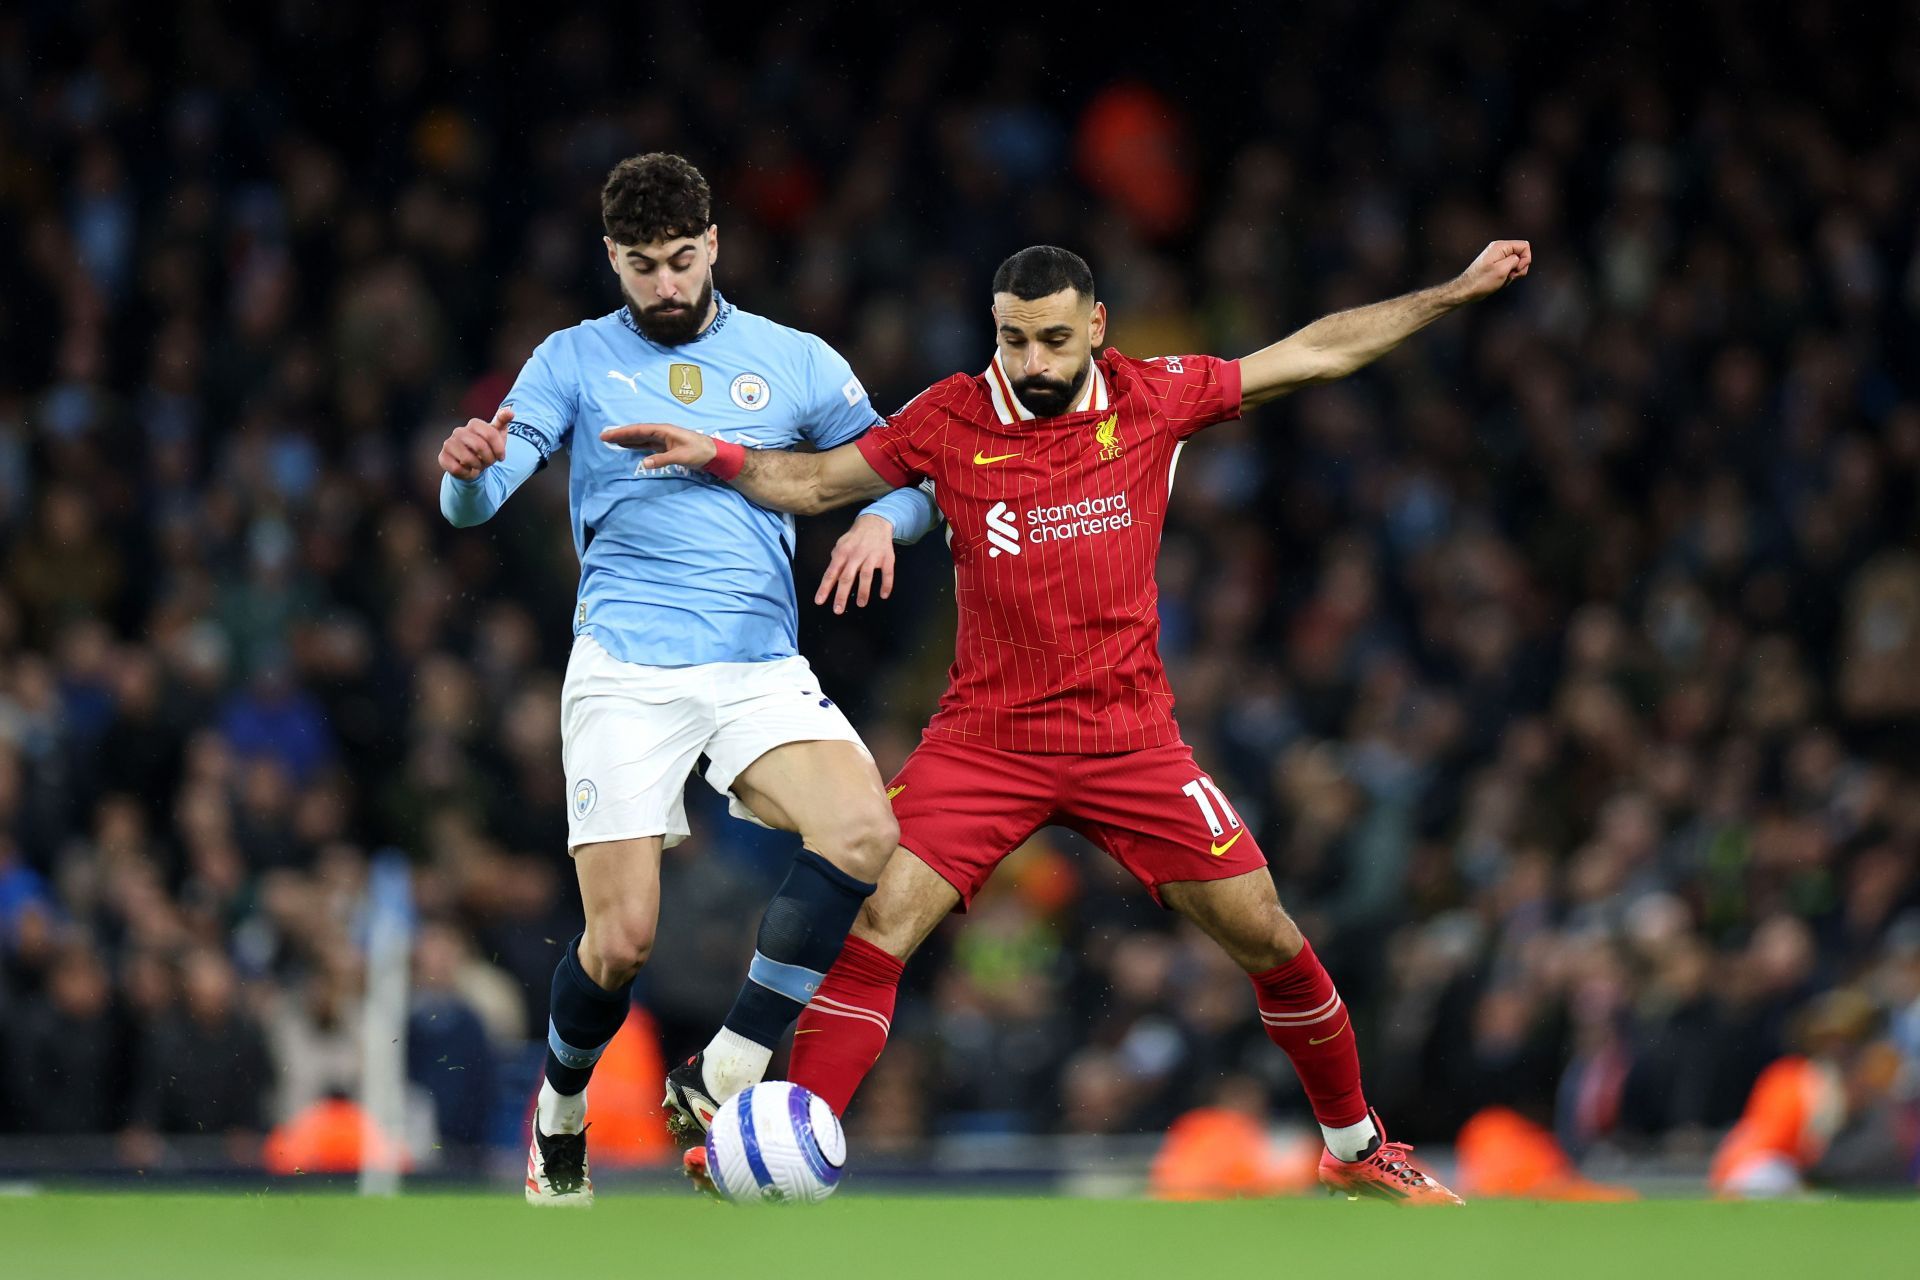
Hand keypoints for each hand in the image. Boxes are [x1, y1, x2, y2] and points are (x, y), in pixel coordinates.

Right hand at [439, 406, 512, 480]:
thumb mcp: (498, 434)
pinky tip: (467, 469)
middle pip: (480, 446)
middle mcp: (459, 431)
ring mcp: (449, 443)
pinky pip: (457, 469)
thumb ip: (503, 421)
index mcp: (474, 423)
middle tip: (489, 462)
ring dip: (478, 466)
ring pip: (468, 459)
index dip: (499, 449)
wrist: (474, 464)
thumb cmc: (488, 447)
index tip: (501, 456)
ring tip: (478, 464)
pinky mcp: (442, 457)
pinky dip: (467, 473)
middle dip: (489, 459)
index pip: (491, 434)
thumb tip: (510, 412)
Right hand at [599, 422, 715, 470]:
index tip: (608, 435)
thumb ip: (662, 459)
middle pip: (636, 432)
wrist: (712, 453)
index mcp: (663, 430)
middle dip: (620, 434)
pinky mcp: (664, 447)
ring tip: (610, 441)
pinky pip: (645, 444)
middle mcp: (660, 432)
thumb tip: (644, 463)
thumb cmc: (698, 452)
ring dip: (626, 439)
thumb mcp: (681, 456)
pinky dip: (634, 445)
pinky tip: (627, 446)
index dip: (622, 432)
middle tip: (603, 437)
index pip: (638, 430)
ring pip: (639, 438)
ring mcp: (661, 439)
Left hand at [815, 513, 895, 613]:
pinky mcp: (887, 558)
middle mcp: (856, 555)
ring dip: (863, 591)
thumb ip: (835, 559)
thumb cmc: (855, 537)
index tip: (819, 601)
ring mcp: (872, 556)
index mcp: (843, 553)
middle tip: (838, 610)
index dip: (825, 588)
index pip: (831, 573)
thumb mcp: (841, 544)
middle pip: (847, 577)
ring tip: (861, 604)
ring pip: (866, 575)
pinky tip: (883, 595)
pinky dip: (886, 585)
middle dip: (841, 594)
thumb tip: (831, 575)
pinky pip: (887, 573)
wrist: (876, 522)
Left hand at [1454, 240, 1532, 301]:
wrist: (1466, 290)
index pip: (1525, 246)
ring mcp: (1497, 257)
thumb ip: (1516, 259)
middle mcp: (1499, 249)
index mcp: (1501, 246)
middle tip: (1510, 275)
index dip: (1525, 259)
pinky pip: (1509, 268)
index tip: (1517, 269)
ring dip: (1513, 273)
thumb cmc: (1481, 281)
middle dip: (1519, 267)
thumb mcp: (1503, 269)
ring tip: (1503, 278)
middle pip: (1521, 254)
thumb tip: (1520, 258)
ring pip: (1516, 263)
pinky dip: (1508, 275)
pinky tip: (1500, 280)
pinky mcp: (1495, 264)